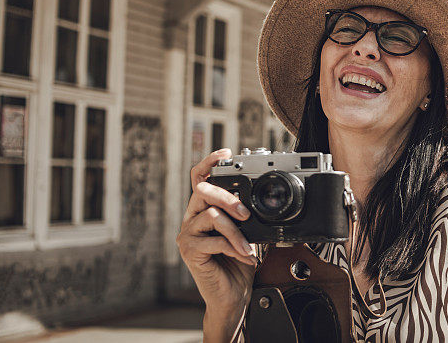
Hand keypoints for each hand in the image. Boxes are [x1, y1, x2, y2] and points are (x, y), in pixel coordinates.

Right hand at [177, 149, 257, 338]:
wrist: (232, 295)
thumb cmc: (238, 263)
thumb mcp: (246, 232)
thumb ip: (245, 214)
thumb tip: (259, 199)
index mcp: (203, 209)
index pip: (200, 179)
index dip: (210, 162)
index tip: (226, 153)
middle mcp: (192, 218)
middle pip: (204, 192)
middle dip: (229, 198)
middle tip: (246, 214)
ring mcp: (187, 234)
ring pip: (212, 216)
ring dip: (236, 231)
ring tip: (247, 245)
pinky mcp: (189, 250)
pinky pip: (213, 240)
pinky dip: (233, 247)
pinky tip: (242, 255)